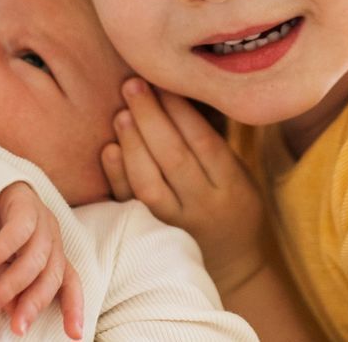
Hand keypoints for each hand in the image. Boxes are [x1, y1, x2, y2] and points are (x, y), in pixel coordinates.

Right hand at [0, 181, 83, 338]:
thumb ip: (7, 285)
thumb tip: (12, 313)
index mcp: (51, 252)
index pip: (70, 283)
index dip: (74, 307)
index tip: (75, 335)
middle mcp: (52, 236)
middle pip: (52, 276)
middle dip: (34, 304)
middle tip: (17, 328)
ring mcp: (41, 218)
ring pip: (35, 257)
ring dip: (13, 284)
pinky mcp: (24, 202)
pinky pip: (19, 229)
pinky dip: (4, 248)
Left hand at [101, 78, 268, 291]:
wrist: (233, 268)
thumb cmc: (234, 208)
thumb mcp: (238, 176)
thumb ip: (212, 145)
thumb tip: (175, 94)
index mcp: (231, 186)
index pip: (203, 142)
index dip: (180, 110)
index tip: (164, 80)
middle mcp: (202, 206)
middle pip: (174, 157)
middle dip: (151, 117)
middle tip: (132, 85)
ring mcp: (173, 224)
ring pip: (149, 182)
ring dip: (132, 144)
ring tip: (121, 112)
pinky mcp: (149, 234)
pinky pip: (129, 205)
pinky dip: (117, 177)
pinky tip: (109, 149)